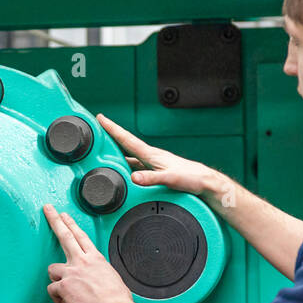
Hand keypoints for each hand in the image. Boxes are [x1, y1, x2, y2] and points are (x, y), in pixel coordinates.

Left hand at [42, 204, 136, 302]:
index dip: (71, 224)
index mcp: (95, 259)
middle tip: (48, 209)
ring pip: (52, 269)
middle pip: (65, 236)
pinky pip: (52, 289)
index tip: (64, 215)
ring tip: (65, 292)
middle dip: (54, 220)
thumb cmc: (117, 300)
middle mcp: (82, 262)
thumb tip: (96, 279)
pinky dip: (58, 299)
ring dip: (56, 280)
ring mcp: (71, 272)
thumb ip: (99, 273)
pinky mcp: (64, 285)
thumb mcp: (112, 279)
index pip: (80, 236)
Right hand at [96, 113, 224, 197]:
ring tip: (106, 147)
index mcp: (151, 154)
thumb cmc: (192, 178)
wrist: (205, 183)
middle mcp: (151, 156)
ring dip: (118, 150)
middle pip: (126, 143)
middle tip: (98, 128)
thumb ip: (151, 178)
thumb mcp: (170, 179)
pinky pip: (137, 164)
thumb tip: (134, 177)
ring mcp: (154, 163)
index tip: (101, 118)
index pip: (127, 139)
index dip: (113, 128)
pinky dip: (127, 163)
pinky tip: (124, 168)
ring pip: (130, 154)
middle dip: (111, 135)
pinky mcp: (157, 170)